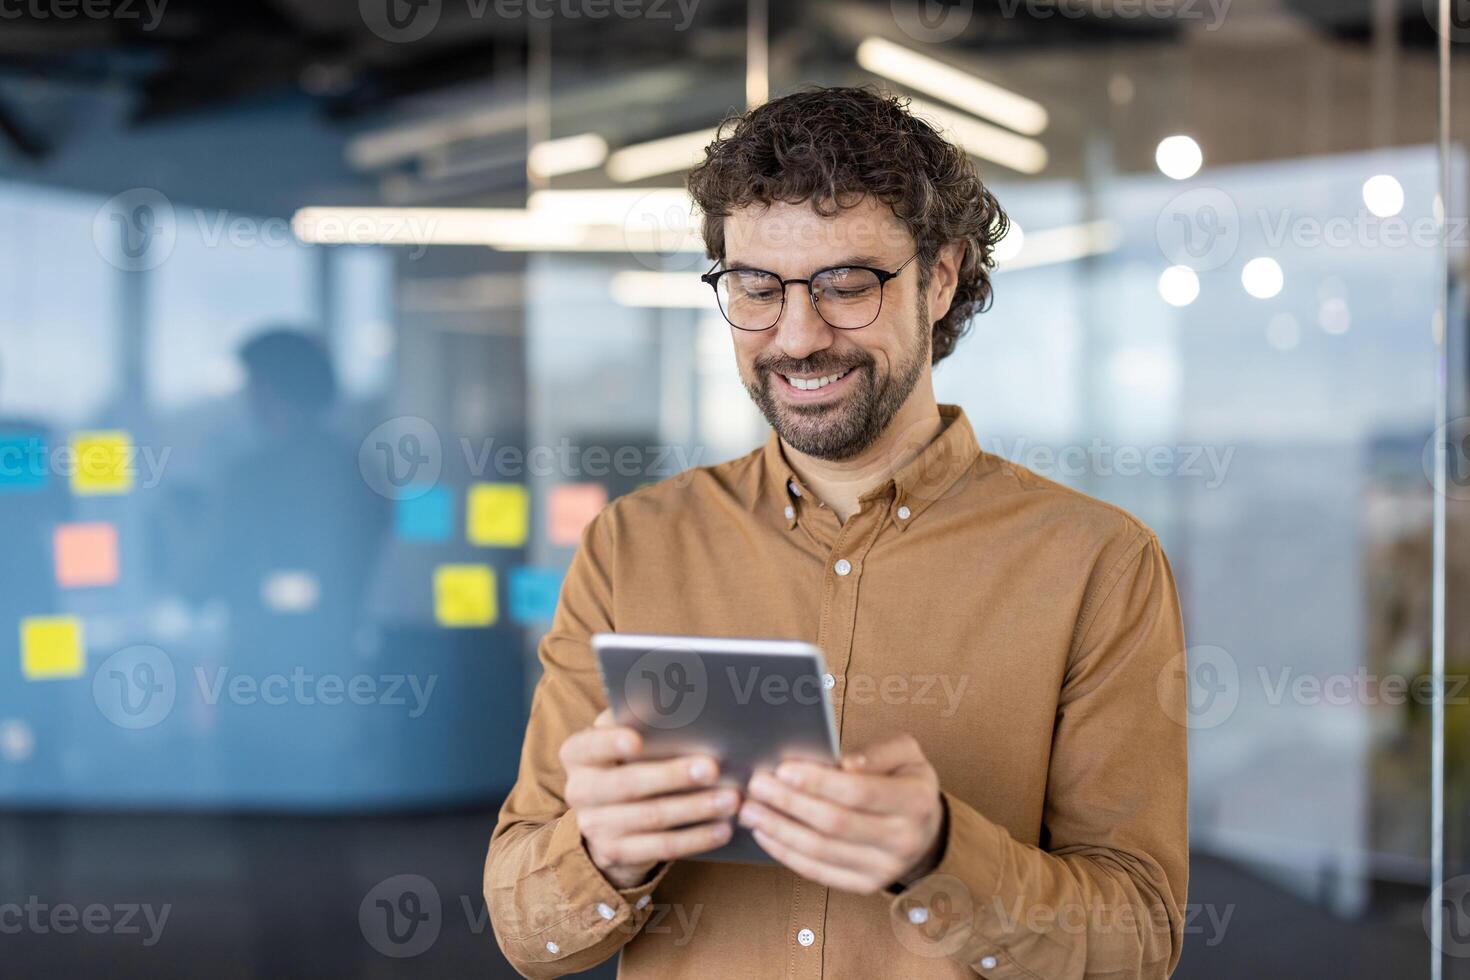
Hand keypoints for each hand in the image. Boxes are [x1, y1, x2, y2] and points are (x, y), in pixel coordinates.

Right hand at [561, 709, 739, 888]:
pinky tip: (721, 829)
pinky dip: (695, 838)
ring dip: (695, 808)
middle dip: (673, 776)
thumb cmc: (627, 761)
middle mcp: (579, 790)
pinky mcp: (616, 853)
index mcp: (577, 753)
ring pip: (651, 817)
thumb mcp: (624, 738)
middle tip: (713, 768)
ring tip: (730, 799)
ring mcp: (594, 826)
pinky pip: (661, 847)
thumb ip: (641, 723)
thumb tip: (678, 704)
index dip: (611, 742)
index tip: (637, 740)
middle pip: (629, 783)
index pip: (589, 745)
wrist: (607, 818)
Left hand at [738, 733, 944, 894]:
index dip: (818, 782)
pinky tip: (765, 834)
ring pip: (820, 851)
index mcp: (916, 801)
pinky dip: (786, 853)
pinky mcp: (864, 885)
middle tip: (757, 785)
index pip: (858, 793)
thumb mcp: (907, 753)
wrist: (925, 828)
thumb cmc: (907, 781)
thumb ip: (879, 751)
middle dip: (789, 803)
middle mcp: (903, 840)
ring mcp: (883, 869)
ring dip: (779, 829)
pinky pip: (818, 871)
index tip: (783, 769)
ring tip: (751, 809)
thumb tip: (847, 763)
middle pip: (834, 824)